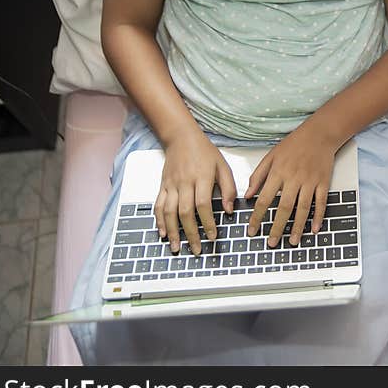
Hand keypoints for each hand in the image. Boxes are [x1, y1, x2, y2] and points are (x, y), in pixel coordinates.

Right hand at [154, 130, 237, 255]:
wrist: (181, 137)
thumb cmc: (205, 152)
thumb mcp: (223, 166)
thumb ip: (229, 187)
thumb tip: (230, 210)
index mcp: (201, 177)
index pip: (204, 204)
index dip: (208, 222)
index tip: (213, 236)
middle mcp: (184, 183)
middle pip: (185, 212)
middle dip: (191, 233)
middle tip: (197, 249)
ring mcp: (171, 185)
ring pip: (169, 212)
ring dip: (173, 231)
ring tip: (178, 247)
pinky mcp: (163, 186)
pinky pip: (158, 206)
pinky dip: (159, 221)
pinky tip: (163, 233)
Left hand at [246, 124, 338, 247]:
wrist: (319, 133)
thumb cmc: (294, 144)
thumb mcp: (270, 156)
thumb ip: (258, 176)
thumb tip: (247, 195)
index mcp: (278, 172)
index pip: (264, 199)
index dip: (257, 217)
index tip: (252, 230)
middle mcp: (293, 178)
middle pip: (284, 207)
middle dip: (277, 227)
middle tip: (271, 243)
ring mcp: (310, 181)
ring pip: (303, 208)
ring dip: (297, 226)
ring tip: (293, 241)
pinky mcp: (323, 182)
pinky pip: (321, 202)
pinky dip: (318, 216)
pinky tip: (314, 229)